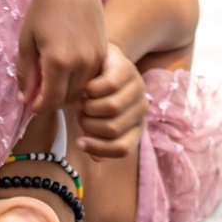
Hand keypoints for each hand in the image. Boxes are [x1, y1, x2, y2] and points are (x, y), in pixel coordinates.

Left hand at [16, 0, 107, 113]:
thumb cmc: (42, 8)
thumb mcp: (27, 42)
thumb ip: (26, 74)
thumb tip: (26, 100)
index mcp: (58, 61)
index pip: (50, 101)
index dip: (39, 107)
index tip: (31, 105)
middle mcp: (80, 62)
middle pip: (66, 99)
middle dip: (51, 101)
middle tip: (40, 93)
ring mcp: (96, 57)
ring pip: (81, 90)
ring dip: (67, 92)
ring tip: (53, 82)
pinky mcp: (105, 51)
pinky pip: (92, 77)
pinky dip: (80, 80)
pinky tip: (68, 72)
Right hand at [76, 43, 147, 158]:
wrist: (95, 63)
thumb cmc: (93, 99)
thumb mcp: (94, 122)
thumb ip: (97, 140)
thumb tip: (97, 158)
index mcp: (136, 128)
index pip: (123, 149)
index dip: (98, 149)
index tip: (79, 143)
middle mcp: (141, 108)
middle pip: (112, 129)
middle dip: (89, 124)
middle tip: (81, 114)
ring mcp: (137, 87)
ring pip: (111, 108)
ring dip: (88, 107)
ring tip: (83, 101)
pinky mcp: (127, 68)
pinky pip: (108, 86)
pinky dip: (90, 90)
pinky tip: (86, 88)